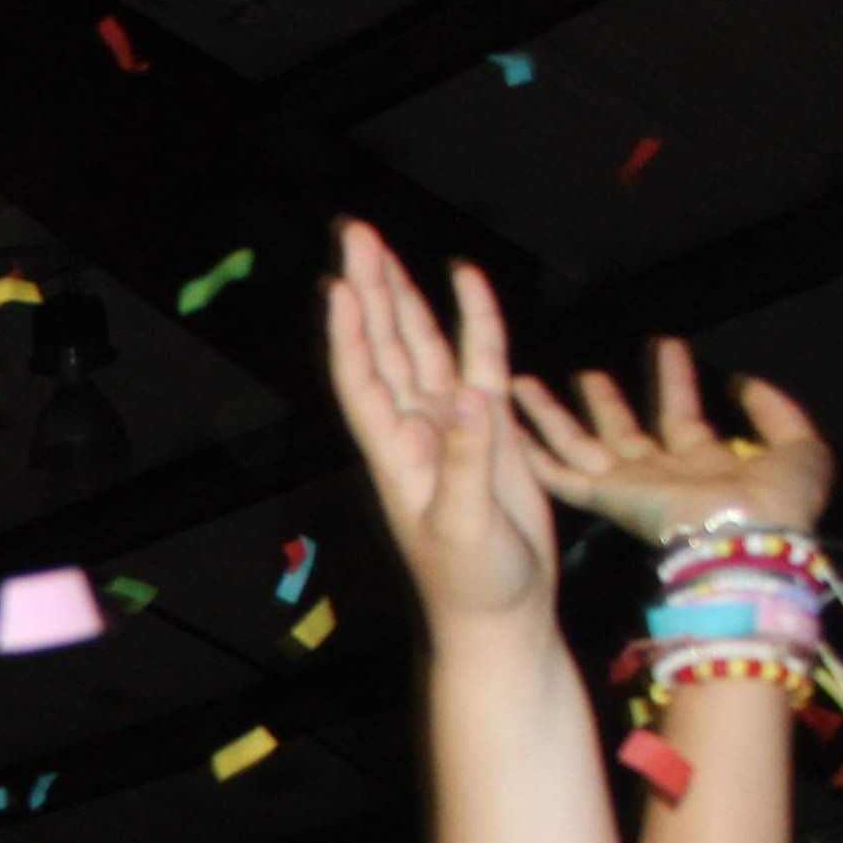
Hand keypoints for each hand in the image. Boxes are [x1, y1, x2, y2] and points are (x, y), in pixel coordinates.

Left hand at [326, 222, 553, 624]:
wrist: (502, 611)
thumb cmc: (472, 582)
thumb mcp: (464, 526)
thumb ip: (465, 460)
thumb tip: (468, 394)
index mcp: (394, 453)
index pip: (363, 379)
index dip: (351, 332)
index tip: (340, 282)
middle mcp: (412, 429)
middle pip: (384, 344)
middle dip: (370, 288)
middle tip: (353, 231)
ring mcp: (449, 423)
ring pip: (421, 344)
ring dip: (405, 297)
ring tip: (384, 245)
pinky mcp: (489, 427)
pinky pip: (479, 359)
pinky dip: (474, 319)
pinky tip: (464, 280)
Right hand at [511, 339, 831, 548]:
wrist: (752, 538)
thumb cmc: (779, 504)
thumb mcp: (800, 446)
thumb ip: (777, 412)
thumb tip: (742, 383)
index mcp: (702, 465)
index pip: (680, 416)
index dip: (674, 380)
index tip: (667, 345)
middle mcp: (657, 475)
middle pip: (620, 430)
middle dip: (603, 401)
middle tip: (585, 373)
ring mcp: (627, 486)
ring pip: (577, 444)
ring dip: (551, 414)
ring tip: (523, 384)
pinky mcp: (606, 495)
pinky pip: (559, 472)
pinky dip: (531, 450)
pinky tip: (506, 426)